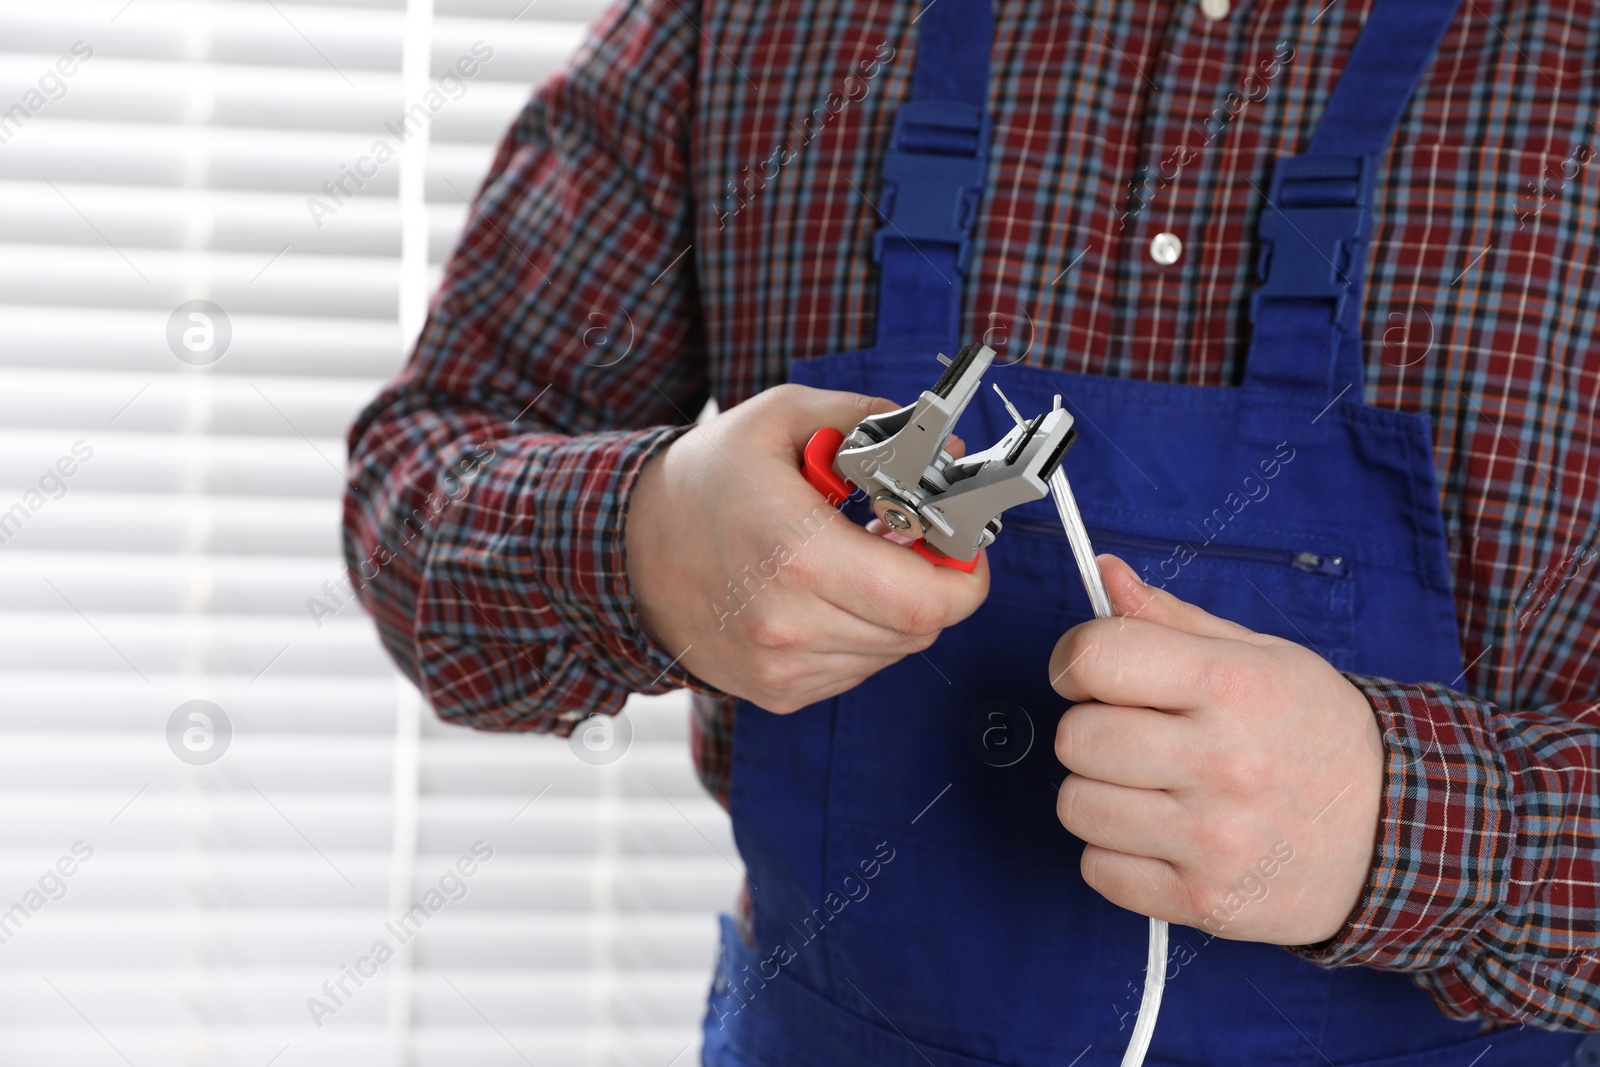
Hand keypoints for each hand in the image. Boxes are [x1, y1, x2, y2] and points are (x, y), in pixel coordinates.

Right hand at [626, 384, 989, 712]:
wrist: (627, 549)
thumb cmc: (706, 480)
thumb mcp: (783, 417)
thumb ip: (872, 423)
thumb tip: (947, 452)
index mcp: (795, 553)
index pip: (926, 601)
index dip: (964, 574)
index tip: (957, 540)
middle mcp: (788, 624)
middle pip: (920, 629)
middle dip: (933, 582)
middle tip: (908, 538)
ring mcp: (781, 667)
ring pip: (893, 651)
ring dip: (895, 607)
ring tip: (857, 558)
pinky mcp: (777, 691)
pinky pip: (858, 668)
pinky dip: (862, 632)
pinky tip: (828, 592)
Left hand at [1049, 555, 1382, 944]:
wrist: (1399, 833)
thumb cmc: (1317, 735)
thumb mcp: (1261, 657)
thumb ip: (1172, 618)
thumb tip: (1105, 571)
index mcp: (1231, 686)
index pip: (1098, 657)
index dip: (1076, 661)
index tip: (1091, 674)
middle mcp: (1222, 762)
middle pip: (1077, 739)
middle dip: (1091, 732)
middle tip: (1135, 738)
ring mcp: (1214, 839)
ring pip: (1077, 807)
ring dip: (1099, 795)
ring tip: (1150, 790)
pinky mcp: (1206, 901)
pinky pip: (1099, 871)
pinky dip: (1116, 855)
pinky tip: (1161, 837)